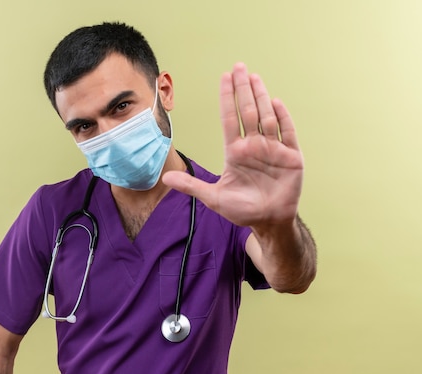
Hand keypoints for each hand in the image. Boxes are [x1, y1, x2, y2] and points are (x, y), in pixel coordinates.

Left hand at [163, 63, 303, 229]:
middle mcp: (254, 146)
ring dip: (260, 97)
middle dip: (242, 90)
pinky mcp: (291, 157)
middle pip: (247, 112)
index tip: (224, 78)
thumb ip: (191, 186)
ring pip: (266, 117)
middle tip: (239, 67)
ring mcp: (273, 150)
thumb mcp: (213, 198)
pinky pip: (287, 133)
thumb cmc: (242, 209)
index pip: (229, 119)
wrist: (268, 222)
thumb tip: (164, 179)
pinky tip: (275, 102)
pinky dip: (282, 118)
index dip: (227, 98)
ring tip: (254, 78)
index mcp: (236, 152)